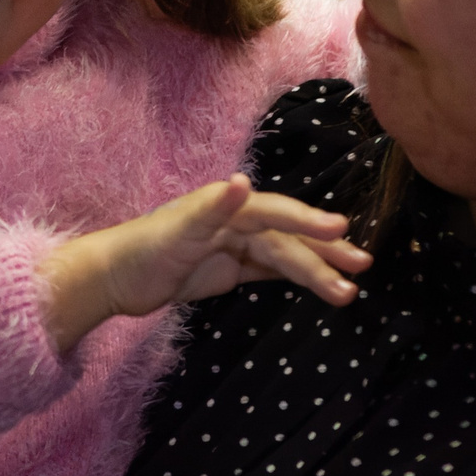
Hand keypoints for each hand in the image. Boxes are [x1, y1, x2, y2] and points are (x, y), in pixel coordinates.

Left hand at [38, 178, 370, 353]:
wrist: (114, 277)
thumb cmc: (142, 250)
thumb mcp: (176, 232)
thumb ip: (212, 209)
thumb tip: (243, 182)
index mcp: (226, 207)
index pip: (276, 212)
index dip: (307, 221)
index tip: (340, 229)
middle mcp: (235, 220)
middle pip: (287, 237)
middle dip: (324, 252)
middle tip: (362, 266)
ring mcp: (235, 244)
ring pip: (285, 256)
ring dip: (316, 272)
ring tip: (348, 293)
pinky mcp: (230, 268)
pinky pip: (271, 269)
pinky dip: (296, 277)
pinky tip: (321, 287)